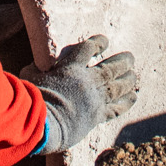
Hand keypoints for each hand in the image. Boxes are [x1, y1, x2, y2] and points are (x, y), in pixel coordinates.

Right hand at [27, 35, 139, 153]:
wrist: (43, 124)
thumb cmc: (32, 99)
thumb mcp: (30, 77)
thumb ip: (35, 69)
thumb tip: (33, 67)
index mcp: (71, 68)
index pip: (88, 48)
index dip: (98, 43)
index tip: (105, 41)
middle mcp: (87, 81)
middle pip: (111, 67)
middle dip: (123, 62)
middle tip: (130, 58)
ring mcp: (95, 99)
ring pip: (118, 86)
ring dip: (128, 80)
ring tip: (134, 75)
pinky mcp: (97, 116)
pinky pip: (116, 108)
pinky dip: (126, 102)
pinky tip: (134, 97)